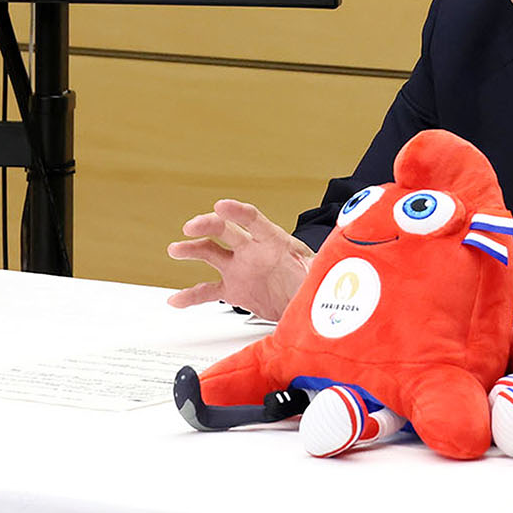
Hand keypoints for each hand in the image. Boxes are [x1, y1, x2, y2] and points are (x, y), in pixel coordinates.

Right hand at [166, 198, 313, 321]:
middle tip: (191, 227)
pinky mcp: (234, 289)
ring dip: (191, 249)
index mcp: (274, 241)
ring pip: (210, 253)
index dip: (236, 211)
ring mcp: (240, 268)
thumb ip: (321, 265)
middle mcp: (252, 250)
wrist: (309, 306)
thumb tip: (337, 256)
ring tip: (175, 249)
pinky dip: (190, 295)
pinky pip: (207, 290)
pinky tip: (175, 300)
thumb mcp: (322, 272)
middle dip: (207, 225)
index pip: (253, 220)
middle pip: (225, 230)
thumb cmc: (316, 283)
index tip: (220, 206)